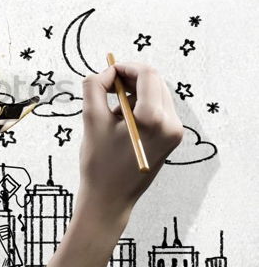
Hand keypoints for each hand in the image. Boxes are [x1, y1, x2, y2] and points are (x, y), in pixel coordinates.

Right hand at [78, 62, 183, 221]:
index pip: (147, 74)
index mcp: (154, 119)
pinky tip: (120, 117)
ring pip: (156, 93)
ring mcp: (174, 132)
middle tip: (105, 86)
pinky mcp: (171, 138)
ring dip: (133, 90)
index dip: (124, 67)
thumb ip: (94, 87)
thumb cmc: (98, 163)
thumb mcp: (91, 120)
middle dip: (129, 77)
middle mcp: (171, 124)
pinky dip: (139, 104)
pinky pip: (158, 108)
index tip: (105, 73)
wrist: (109, 199)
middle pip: (154, 81)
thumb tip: (105, 72)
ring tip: (110, 106)